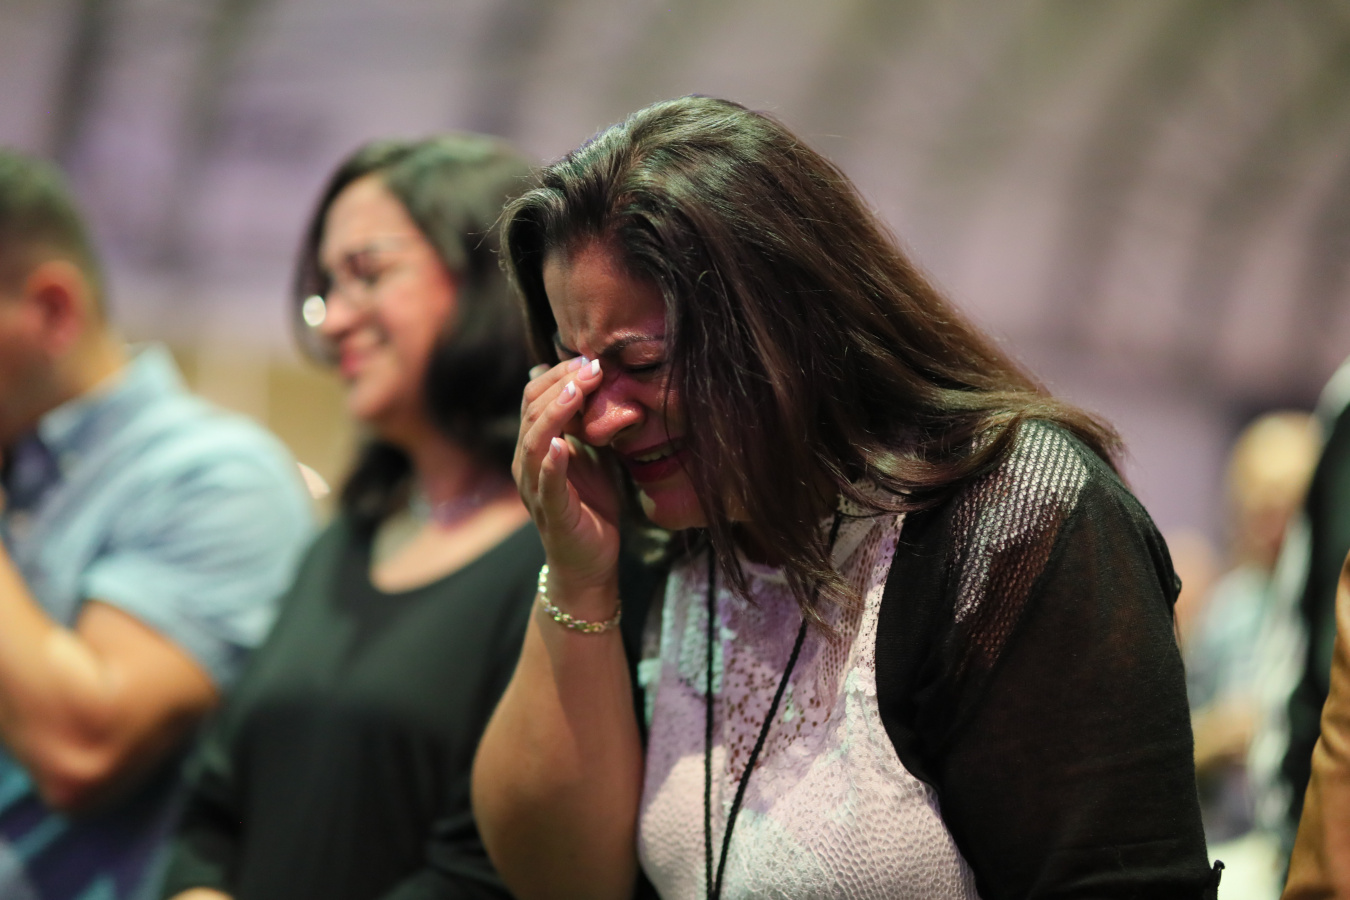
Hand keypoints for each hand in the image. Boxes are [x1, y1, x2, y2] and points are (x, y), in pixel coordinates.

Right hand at [515, 357, 619, 600]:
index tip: (591, 358)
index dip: (559, 375)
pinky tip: (560, 444)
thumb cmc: (590, 507)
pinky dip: (551, 463)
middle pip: (531, 412)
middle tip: (593, 366)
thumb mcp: (590, 455)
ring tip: (576, 391)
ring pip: (533, 442)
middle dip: (562, 385)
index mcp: (534, 446)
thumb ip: (582, 423)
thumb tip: (582, 381)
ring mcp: (535, 489)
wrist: (590, 563)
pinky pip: (546, 484)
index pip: (533, 397)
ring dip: (555, 414)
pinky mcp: (552, 514)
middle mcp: (526, 464)